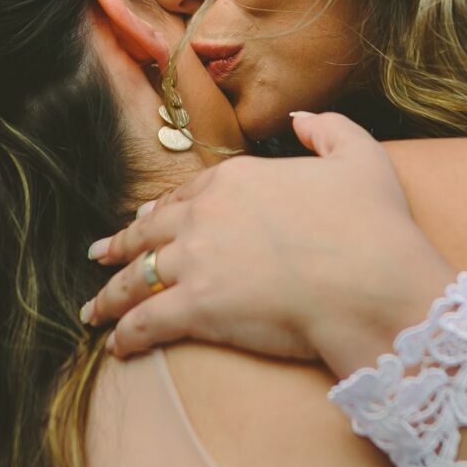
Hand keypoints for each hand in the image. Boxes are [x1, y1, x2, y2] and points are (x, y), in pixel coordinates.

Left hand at [80, 110, 452, 372]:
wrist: (372, 282)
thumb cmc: (373, 225)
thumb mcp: (359, 156)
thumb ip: (327, 130)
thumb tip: (300, 120)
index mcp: (237, 179)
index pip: (184, 196)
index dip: (160, 212)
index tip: (144, 222)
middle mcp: (206, 215)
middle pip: (149, 233)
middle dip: (119, 247)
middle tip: (99, 255)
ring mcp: (195, 260)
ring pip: (136, 278)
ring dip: (110, 296)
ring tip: (93, 310)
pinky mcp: (196, 307)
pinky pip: (146, 322)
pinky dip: (126, 335)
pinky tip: (117, 347)